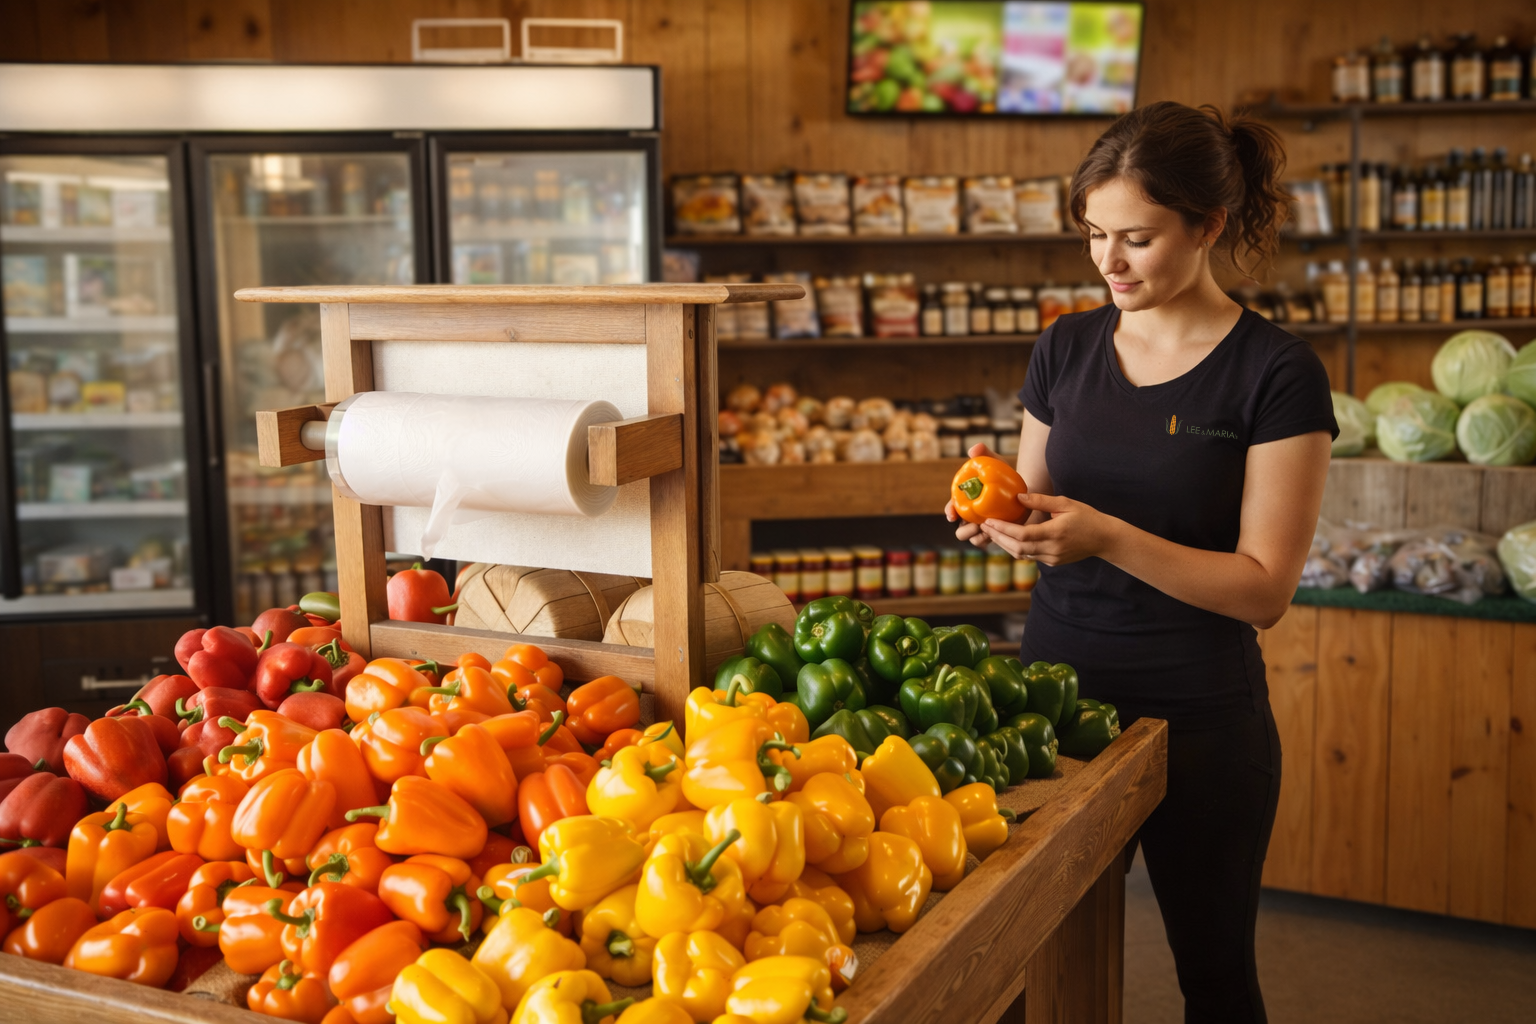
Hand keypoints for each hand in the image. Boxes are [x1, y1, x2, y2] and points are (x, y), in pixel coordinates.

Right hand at [946, 442, 1012, 546]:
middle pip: (959, 530)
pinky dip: (989, 540)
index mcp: (964, 502)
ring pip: (972, 539)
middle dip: (964, 530)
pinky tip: (997, 533)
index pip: (952, 509)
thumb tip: (974, 449)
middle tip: (975, 524)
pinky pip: (987, 543)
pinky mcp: (993, 536)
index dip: (950, 512)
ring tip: (987, 530)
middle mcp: (970, 518)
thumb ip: (985, 453)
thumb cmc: (1004, 477)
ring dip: (976, 537)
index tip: (953, 515)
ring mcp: (981, 529)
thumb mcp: (996, 463)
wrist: (1023, 492)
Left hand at [976, 492, 1119, 566]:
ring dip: (1004, 544)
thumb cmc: (1086, 517)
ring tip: (991, 532)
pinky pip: (1029, 556)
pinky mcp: (1052, 562)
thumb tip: (1018, 496)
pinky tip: (1007, 539)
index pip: (1022, 534)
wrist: (1104, 539)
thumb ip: (1041, 501)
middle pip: (1017, 547)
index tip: (989, 521)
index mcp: (1055, 533)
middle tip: (984, 526)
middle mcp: (1052, 549)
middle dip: (998, 537)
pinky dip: (1015, 548)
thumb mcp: (1066, 503)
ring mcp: (1052, 558)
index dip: (1003, 529)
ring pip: (1021, 554)